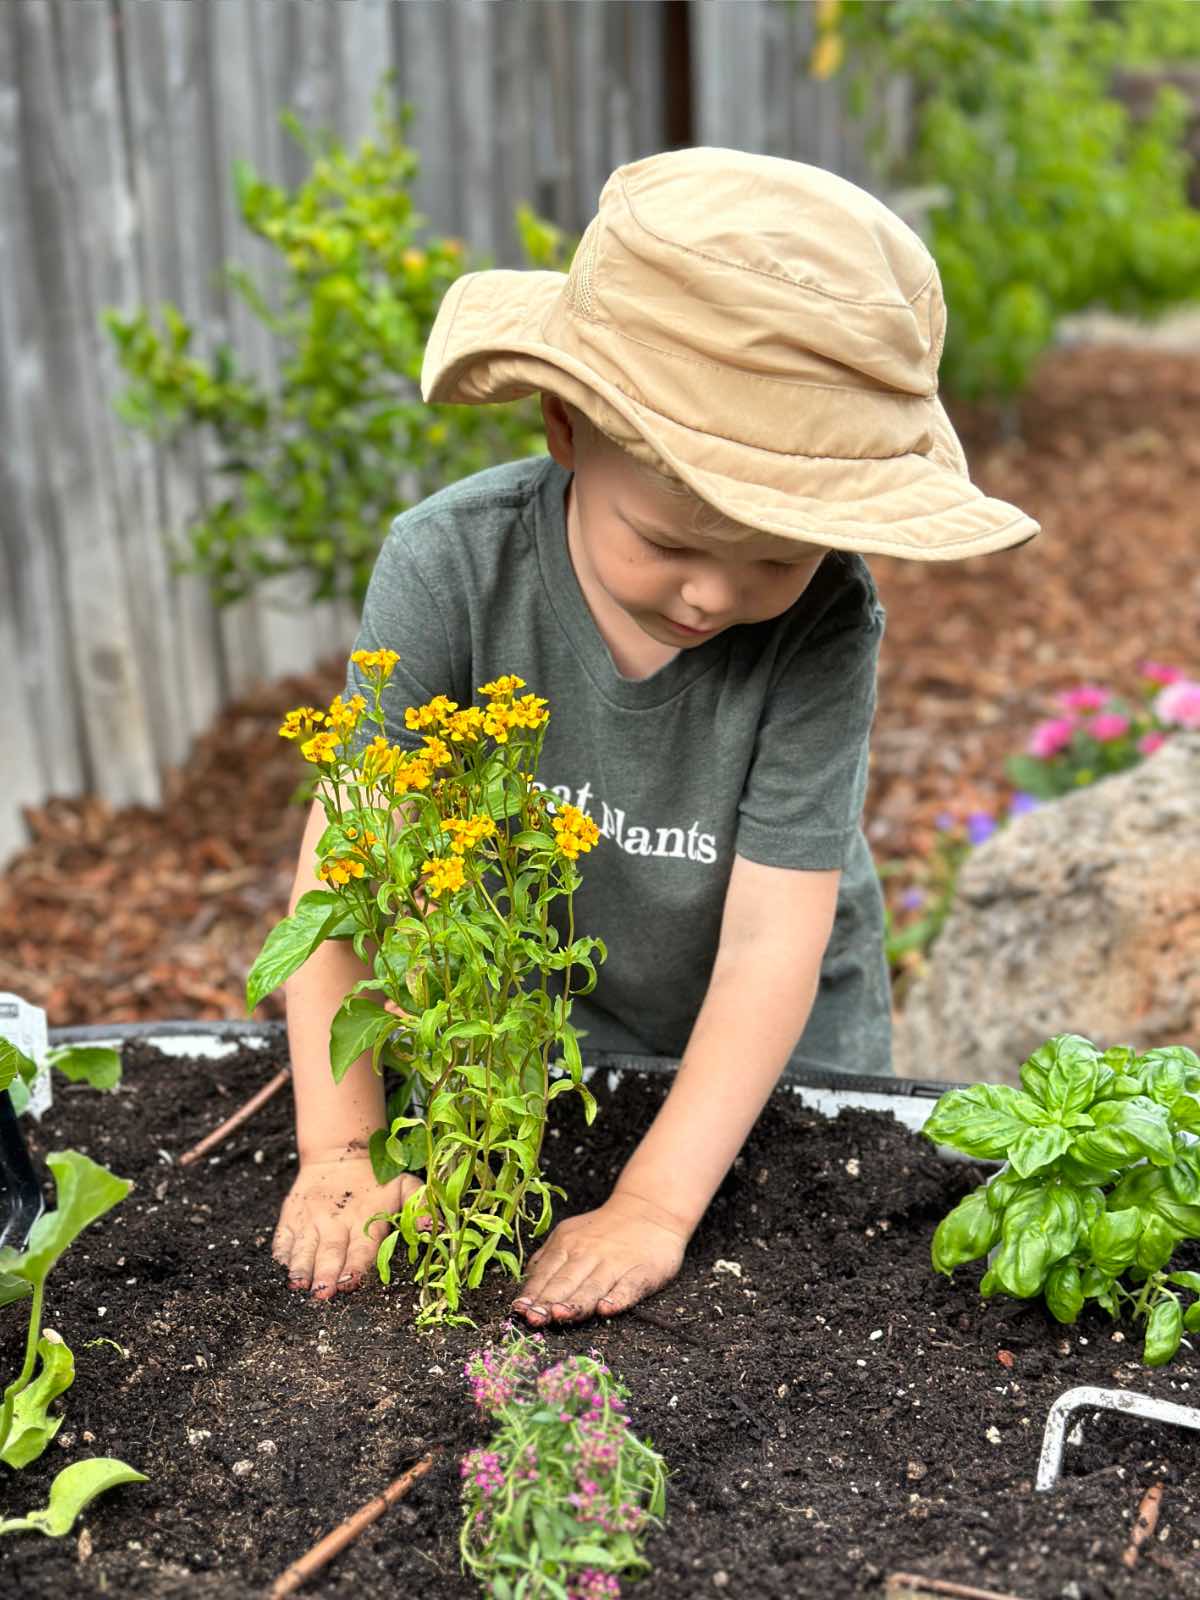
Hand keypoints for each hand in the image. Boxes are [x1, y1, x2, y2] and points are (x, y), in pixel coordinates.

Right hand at [273, 1154, 419, 1300]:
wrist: (339, 1153)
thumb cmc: (377, 1179)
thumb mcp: (404, 1186)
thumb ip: (420, 1206)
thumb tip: (431, 1226)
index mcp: (365, 1219)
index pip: (361, 1247)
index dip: (356, 1265)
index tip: (350, 1282)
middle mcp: (336, 1222)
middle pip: (330, 1251)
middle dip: (326, 1274)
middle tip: (322, 1293)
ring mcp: (310, 1220)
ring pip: (304, 1248)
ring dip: (301, 1267)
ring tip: (298, 1285)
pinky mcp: (291, 1218)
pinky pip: (283, 1238)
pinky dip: (282, 1254)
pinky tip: (283, 1268)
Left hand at [511, 1190, 689, 1325]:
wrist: (651, 1210)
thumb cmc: (605, 1231)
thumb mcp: (570, 1235)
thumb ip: (548, 1260)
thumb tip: (526, 1287)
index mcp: (567, 1244)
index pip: (545, 1273)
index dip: (532, 1294)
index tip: (519, 1311)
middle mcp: (588, 1253)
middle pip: (565, 1282)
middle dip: (548, 1301)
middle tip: (534, 1318)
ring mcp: (616, 1263)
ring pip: (592, 1287)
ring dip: (575, 1303)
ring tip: (560, 1315)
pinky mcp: (642, 1272)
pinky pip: (628, 1287)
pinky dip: (617, 1299)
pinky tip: (607, 1309)